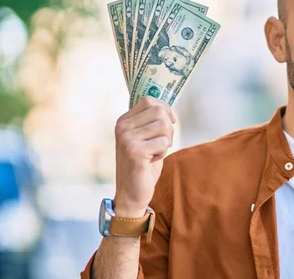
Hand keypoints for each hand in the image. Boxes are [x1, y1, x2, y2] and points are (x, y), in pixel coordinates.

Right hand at [113, 97, 175, 216]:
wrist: (131, 192)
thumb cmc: (143, 164)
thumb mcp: (145, 138)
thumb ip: (151, 122)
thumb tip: (167, 107)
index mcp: (123, 121)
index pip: (149, 100)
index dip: (165, 109)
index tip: (170, 122)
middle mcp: (122, 127)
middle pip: (159, 111)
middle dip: (169, 128)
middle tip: (162, 142)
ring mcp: (126, 139)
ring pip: (164, 126)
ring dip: (166, 141)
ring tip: (156, 152)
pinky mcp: (135, 151)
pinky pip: (163, 142)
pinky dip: (163, 152)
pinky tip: (152, 161)